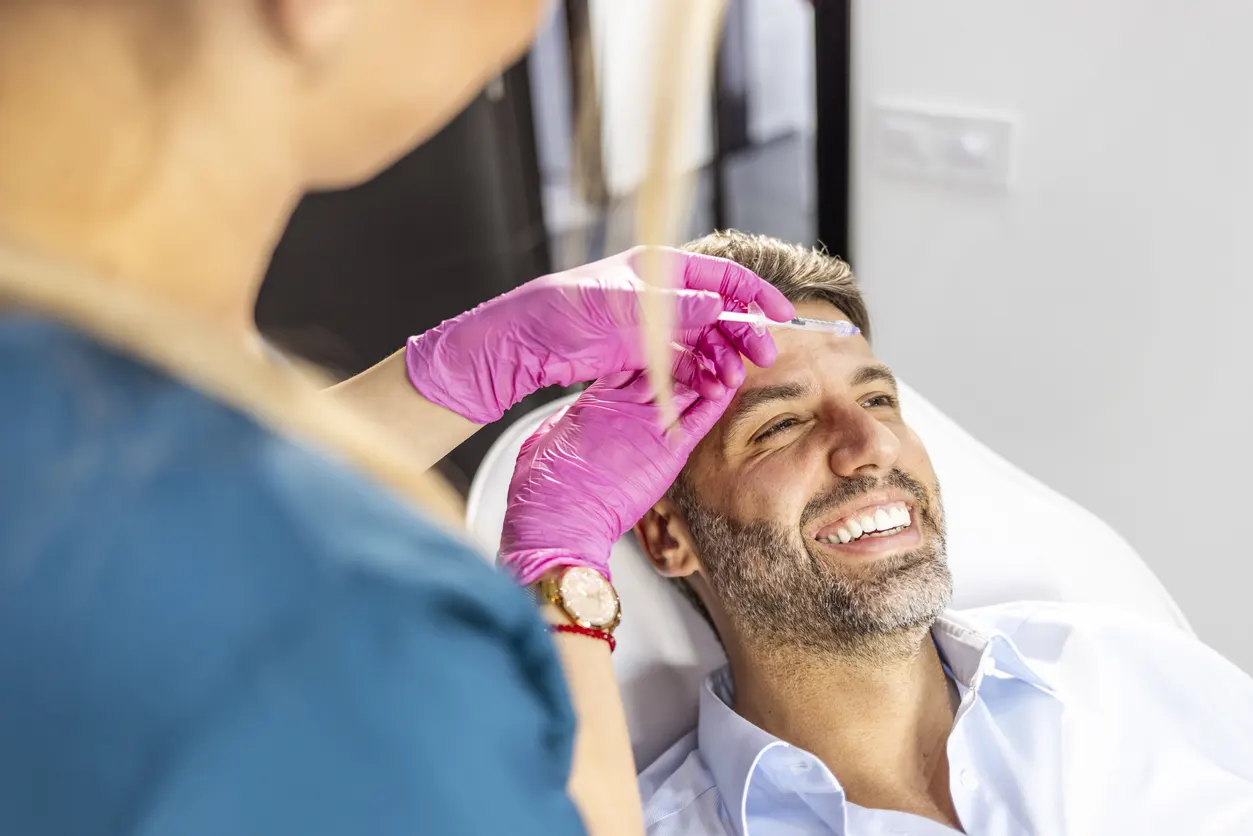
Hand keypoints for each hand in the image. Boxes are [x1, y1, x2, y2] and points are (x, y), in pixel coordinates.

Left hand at [405, 246, 792, 422]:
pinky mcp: (642, 356)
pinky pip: (685, 364)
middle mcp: (662, 295)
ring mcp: (653, 326)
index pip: (721, 275)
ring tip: (732, 377)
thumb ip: (669, 306)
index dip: (755, 294)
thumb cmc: (555, 309)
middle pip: (720, 311)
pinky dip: (702, 374)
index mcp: (658, 269)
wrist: (519, 344)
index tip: (781, 315)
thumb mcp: (615, 305)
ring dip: (724, 357)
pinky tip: (711, 387)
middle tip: (760, 357)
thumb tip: (718, 305)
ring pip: (706, 341)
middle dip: (744, 332)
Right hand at [499, 361, 732, 584]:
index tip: (659, 338)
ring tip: (721, 354)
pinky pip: (702, 415)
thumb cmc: (544, 485)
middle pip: (661, 362)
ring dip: (704, 367)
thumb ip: (567, 419)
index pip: (629, 359)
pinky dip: (718, 396)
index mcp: (595, 398)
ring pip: (686, 381)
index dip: (647, 346)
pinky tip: (732, 380)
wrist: (557, 516)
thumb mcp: (547, 436)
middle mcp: (624, 404)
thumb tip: (572, 416)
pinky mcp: (668, 451)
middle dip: (679, 349)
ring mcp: (648, 425)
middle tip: (698, 337)